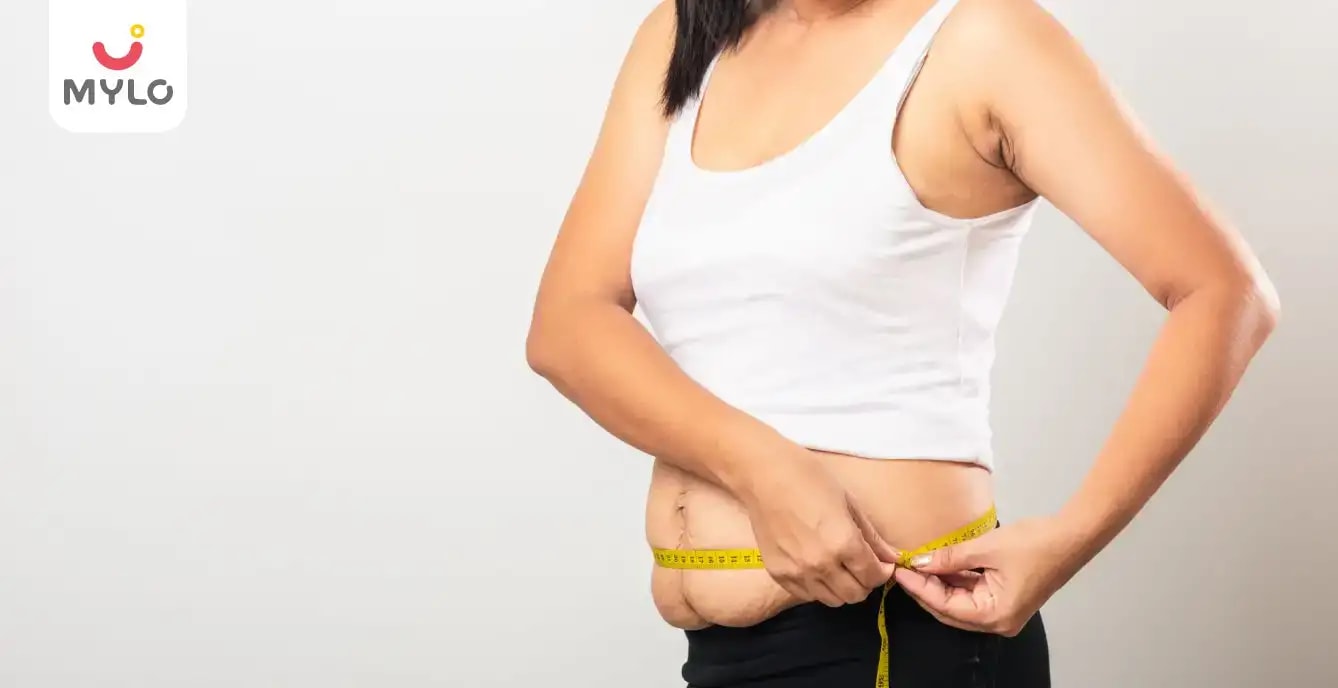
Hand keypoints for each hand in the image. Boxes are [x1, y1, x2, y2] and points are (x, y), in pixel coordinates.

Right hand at [739, 451, 899, 607]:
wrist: (764, 476)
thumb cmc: (810, 479)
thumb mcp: (849, 503)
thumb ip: (871, 536)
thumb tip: (893, 557)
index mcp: (843, 544)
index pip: (873, 577)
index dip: (883, 572)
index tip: (881, 563)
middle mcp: (821, 565)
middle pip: (855, 595)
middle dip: (865, 582)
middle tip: (861, 565)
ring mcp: (797, 572)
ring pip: (832, 600)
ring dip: (841, 588)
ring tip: (839, 568)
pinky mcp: (778, 574)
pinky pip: (806, 595)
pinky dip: (817, 587)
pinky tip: (817, 568)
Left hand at [893, 516, 1090, 635]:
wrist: (1072, 536)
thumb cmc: (1034, 543)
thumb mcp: (986, 548)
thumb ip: (950, 557)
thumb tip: (919, 562)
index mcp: (995, 616)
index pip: (946, 607)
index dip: (920, 588)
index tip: (900, 571)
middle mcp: (998, 621)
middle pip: (951, 609)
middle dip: (926, 588)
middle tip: (904, 567)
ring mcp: (1003, 610)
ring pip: (960, 601)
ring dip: (940, 583)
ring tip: (917, 563)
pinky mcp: (1005, 597)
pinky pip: (973, 592)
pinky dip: (956, 580)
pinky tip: (939, 564)